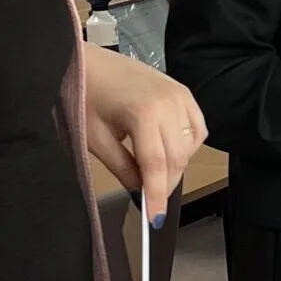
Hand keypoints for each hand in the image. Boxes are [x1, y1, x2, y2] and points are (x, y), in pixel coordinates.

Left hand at [84, 44, 207, 217]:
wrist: (86, 61)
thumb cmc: (84, 95)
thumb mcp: (95, 138)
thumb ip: (122, 167)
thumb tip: (141, 192)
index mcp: (143, 113)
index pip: (157, 165)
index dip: (157, 195)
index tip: (156, 220)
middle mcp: (169, 103)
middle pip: (177, 158)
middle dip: (165, 184)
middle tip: (151, 200)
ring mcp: (180, 96)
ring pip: (189, 146)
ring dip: (176, 165)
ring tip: (154, 172)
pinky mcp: (183, 92)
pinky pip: (197, 128)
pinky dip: (188, 145)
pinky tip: (171, 150)